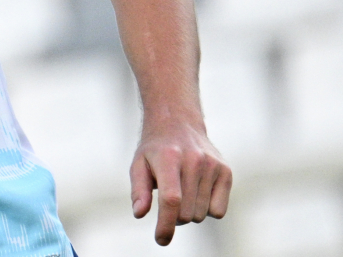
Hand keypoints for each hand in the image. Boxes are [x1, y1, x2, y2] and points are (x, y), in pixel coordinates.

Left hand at [130, 117, 231, 245]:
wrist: (178, 123)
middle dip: (174, 217)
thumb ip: (138, 190)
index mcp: (168, 158)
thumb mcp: (138, 164)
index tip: (161, 240)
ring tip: (182, 192)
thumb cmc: (154, 150)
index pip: (171, 200)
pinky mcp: (226, 171)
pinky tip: (198, 192)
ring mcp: (212, 165)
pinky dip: (207, 210)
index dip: (165, 225)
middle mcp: (193, 160)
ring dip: (190, 213)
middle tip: (168, 203)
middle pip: (186, 213)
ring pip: (202, 215)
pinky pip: (219, 211)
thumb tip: (140, 213)